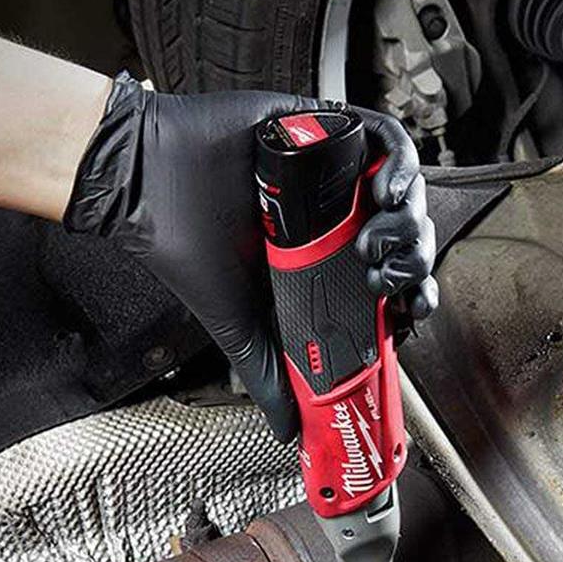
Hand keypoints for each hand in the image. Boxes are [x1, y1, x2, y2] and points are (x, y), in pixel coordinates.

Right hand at [64, 76, 435, 440]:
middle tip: (391, 277)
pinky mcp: (324, 128)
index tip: (407, 313)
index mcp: (325, 260)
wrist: (148, 186)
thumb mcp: (239, 328)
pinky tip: (386, 190)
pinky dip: (401, 162)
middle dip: (414, 261)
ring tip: (381, 238)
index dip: (411, 297)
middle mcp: (335, 217)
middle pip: (407, 237)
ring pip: (404, 192)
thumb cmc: (187, 245)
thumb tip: (289, 432)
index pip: (392, 279)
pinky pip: (384, 138)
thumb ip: (269, 376)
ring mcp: (333, 174)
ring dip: (410, 218)